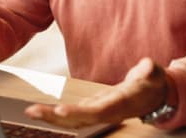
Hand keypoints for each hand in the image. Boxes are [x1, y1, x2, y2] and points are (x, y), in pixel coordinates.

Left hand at [25, 58, 170, 128]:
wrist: (152, 95)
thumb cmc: (152, 83)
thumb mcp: (154, 73)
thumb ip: (150, 69)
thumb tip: (147, 66)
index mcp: (120, 103)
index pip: (98, 111)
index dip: (80, 113)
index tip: (61, 110)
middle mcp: (107, 111)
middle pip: (80, 119)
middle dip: (57, 118)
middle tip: (33, 111)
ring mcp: (99, 111)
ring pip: (74, 119)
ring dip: (52, 117)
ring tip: (31, 111)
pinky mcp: (94, 107)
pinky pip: (74, 114)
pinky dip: (58, 113)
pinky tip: (43, 110)